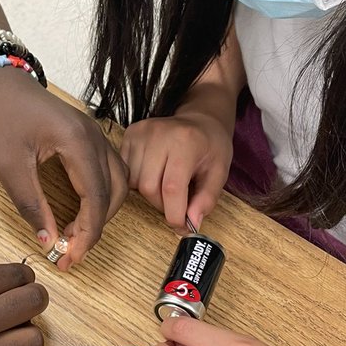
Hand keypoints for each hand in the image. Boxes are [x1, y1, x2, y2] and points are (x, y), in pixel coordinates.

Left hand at [0, 70, 126, 270]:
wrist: (3, 85)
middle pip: (114, 193)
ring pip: (117, 185)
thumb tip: (48, 241)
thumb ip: (31, 205)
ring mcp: (97, 137)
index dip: (87, 233)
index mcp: (77, 142)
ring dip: (100, 214)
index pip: (96, 197)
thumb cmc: (4, 119)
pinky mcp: (91, 139)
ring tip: (72, 236)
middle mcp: (96, 138)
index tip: (71, 257)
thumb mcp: (9, 167)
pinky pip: (109, 174)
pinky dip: (100, 198)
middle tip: (69, 252)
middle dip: (95, 228)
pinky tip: (79, 213)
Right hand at [121, 99, 233, 230]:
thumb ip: (206, 199)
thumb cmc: (211, 146)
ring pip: (134, 182)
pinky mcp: (130, 133)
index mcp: (186, 141)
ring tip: (166, 184)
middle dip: (162, 204)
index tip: (180, 226)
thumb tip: (191, 223)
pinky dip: (139, 180)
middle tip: (177, 203)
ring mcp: (141, 132)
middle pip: (148, 187)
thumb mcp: (219, 173)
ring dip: (150, 193)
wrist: (200, 120)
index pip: (171, 187)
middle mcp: (159, 133)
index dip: (174, 213)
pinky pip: (126, 171)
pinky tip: (155, 172)